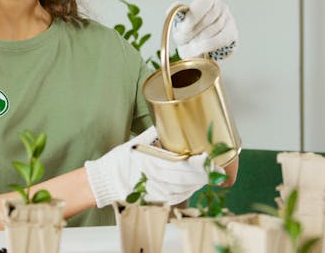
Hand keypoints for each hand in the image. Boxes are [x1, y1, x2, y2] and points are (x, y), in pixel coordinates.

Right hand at [84, 127, 208, 207]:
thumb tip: (170, 123)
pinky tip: (194, 185)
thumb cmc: (119, 161)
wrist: (105, 181)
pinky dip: (188, 191)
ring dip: (199, 183)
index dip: (198, 163)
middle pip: (187, 178)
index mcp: (151, 162)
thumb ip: (155, 135)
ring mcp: (157, 192)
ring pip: (185, 189)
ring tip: (210, 175)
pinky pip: (178, 197)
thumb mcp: (137, 144)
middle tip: (218, 169)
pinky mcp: (157, 201)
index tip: (209, 158)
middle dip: (204, 174)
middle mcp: (156, 179)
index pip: (182, 164)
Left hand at [171, 0, 237, 59]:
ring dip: (196, 41)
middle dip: (190, 33)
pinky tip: (198, 49)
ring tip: (187, 47)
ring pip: (211, 31)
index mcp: (207, 0)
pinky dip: (207, 45)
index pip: (203, 3)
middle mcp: (221, 7)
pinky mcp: (233, 33)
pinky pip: (219, 40)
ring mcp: (229, 20)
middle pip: (206, 20)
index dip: (192, 17)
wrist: (202, 43)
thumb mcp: (181, 20)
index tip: (182, 28)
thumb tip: (172, 10)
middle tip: (181, 40)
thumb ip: (176, 14)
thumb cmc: (191, 29)